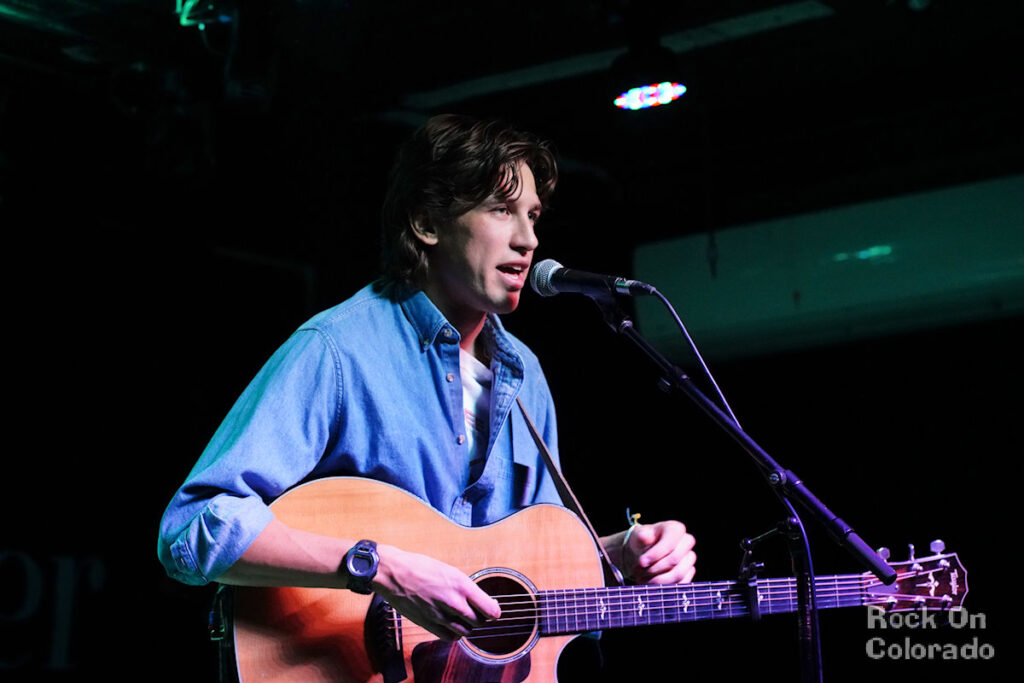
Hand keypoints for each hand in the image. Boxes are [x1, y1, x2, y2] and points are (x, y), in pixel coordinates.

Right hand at [371, 545, 500, 641]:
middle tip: (476, 611)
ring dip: (467, 626)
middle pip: (479, 622)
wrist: (393, 573)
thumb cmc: (419, 567)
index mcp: (461, 584)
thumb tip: (479, 599)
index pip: (490, 610)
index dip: (494, 611)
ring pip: (465, 631)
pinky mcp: (428, 624)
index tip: (493, 609)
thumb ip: (465, 587)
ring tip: (462, 616)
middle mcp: (453, 602)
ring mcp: (440, 615)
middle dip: (480, 617)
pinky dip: (454, 634)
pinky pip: (450, 637)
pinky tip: (451, 625)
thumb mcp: (449, 570)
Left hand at [621, 520, 696, 584]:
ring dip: (659, 580)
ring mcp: (689, 557)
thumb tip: (644, 537)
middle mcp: (686, 542)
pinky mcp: (689, 572)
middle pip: (675, 559)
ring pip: (679, 573)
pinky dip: (665, 586)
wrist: (644, 552)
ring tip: (642, 579)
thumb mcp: (638, 535)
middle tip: (638, 572)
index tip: (642, 562)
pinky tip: (651, 584)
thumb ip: (641, 535)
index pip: (670, 543)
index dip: (656, 554)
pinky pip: (682, 583)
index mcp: (675, 529)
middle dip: (654, 568)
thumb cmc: (643, 541)